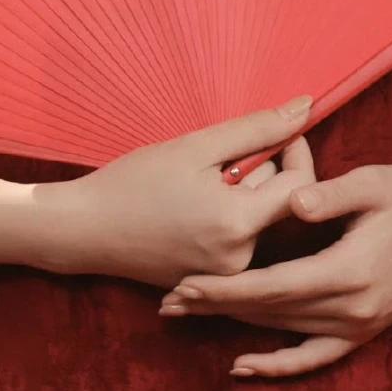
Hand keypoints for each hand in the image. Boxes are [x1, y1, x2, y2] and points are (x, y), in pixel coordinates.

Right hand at [55, 96, 318, 287]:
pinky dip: (230, 218)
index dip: (296, 152)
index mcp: (238, 223)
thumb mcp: (194, 147)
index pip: (302, 186)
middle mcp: (241, 259)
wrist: (84, 230)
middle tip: (224, 156)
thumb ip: (255, 128)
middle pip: (282, 205)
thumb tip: (306, 107)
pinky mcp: (214, 283)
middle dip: (264, 172)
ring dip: (246, 195)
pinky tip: (196, 209)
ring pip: (261, 222)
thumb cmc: (133, 183)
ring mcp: (228, 277)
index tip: (277, 131)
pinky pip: (242, 241)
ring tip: (204, 183)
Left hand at [158, 154, 391, 378]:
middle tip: (166, 302)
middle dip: (215, 308)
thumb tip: (294, 202)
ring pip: (283, 331)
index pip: (272, 287)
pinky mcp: (363, 333)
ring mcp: (359, 327)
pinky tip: (242, 365)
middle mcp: (352, 309)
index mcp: (350, 271)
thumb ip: (333, 192)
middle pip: (269, 314)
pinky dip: (277, 365)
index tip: (183, 285)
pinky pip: (313, 358)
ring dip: (234, 326)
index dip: (225, 289)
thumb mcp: (375, 182)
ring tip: (187, 316)